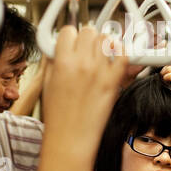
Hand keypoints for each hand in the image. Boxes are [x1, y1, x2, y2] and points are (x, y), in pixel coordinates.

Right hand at [41, 26, 126, 149]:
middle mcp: (82, 63)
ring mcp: (100, 71)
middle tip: (85, 51)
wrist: (71, 138)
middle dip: (86, 39)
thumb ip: (54, 61)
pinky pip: (123, 56)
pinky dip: (121, 53)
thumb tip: (58, 48)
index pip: (68, 31)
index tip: (70, 43)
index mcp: (62, 62)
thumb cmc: (58, 117)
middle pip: (89, 31)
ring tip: (99, 57)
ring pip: (106, 39)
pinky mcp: (114, 81)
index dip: (69, 37)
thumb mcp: (47, 83)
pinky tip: (114, 59)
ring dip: (103, 45)